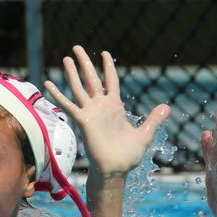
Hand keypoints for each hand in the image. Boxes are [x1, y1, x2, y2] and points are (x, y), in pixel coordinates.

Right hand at [43, 45, 169, 179]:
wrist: (116, 169)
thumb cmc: (128, 155)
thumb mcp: (145, 134)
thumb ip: (153, 119)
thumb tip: (167, 107)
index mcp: (115, 106)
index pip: (110, 81)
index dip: (107, 67)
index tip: (104, 53)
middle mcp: (100, 106)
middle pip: (91, 78)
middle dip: (84, 62)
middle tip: (76, 47)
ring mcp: (90, 112)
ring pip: (79, 87)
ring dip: (72, 73)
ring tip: (65, 58)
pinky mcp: (83, 120)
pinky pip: (68, 104)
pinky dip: (58, 94)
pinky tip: (48, 84)